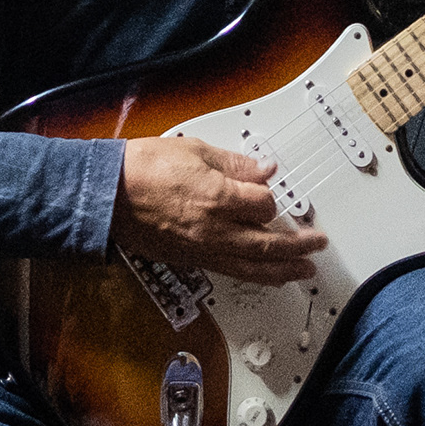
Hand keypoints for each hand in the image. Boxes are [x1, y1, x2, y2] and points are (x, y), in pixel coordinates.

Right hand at [113, 134, 323, 283]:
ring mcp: (202, 250)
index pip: (265, 204)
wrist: (107, 195)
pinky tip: (266, 275)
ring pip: (252, 267)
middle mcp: (214, 230)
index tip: (268, 189)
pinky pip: (231, 272)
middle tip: (317, 245)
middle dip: (297, 247)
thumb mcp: (194, 150)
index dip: (271, 197)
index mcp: (218, 197)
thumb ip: (234, 163)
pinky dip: (254, 275)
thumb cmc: (143, 168)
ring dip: (282, 270)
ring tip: (304, 271)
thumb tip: (264, 170)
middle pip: (267, 245)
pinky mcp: (190, 260)